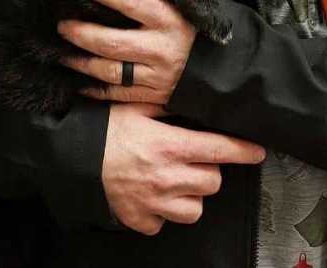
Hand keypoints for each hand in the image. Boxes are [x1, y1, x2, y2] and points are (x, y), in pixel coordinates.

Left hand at [58, 0, 195, 105]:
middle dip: (82, 33)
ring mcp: (157, 75)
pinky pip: (117, 94)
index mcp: (170, 19)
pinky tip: (78, 80)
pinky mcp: (153, 96)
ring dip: (81, 62)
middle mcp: (162, 48)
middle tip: (62, 25)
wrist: (224, 67)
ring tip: (63, 52)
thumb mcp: (180, 3)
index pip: (134, 1)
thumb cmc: (193, 27)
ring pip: (110, 70)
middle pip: (113, 41)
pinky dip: (95, 89)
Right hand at [102, 104, 264, 233]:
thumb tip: (190, 103)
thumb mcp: (134, 107)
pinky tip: (151, 196)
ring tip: (173, 181)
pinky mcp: (141, 220)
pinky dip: (161, 213)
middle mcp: (167, 178)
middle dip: (206, 170)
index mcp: (169, 146)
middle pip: (212, 181)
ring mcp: (155, 203)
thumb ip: (166, 107)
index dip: (243, 150)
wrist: (70, 157)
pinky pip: (164, 223)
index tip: (256, 151)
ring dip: (189, 195)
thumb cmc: (101, 129)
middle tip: (189, 159)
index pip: (219, 150)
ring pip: (195, 209)